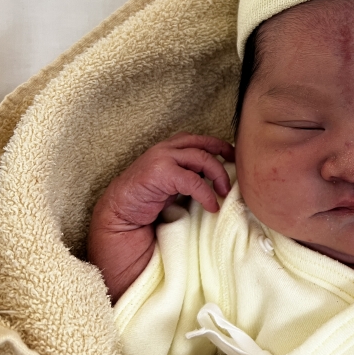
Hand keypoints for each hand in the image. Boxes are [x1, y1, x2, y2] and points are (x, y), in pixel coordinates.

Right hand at [87, 132, 234, 300]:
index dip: (218, 145)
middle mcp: (165, 149)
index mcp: (168, 149)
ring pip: (201, 158)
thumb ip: (189, 175)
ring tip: (224, 193)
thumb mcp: (172, 184)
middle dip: (222, 157)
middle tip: (234, 175)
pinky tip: (212, 205)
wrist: (119, 215)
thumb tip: (218, 178)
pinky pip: (193, 180)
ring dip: (218, 175)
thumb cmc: (147, 202)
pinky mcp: (159, 173)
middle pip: (203, 144)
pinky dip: (206, 193)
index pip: (198, 139)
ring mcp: (161, 158)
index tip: (234, 157)